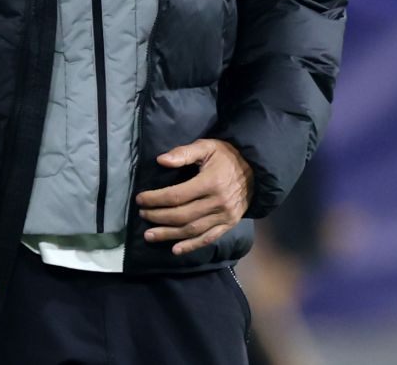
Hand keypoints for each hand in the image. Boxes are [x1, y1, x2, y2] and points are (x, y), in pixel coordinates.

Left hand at [136, 138, 253, 255]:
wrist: (256, 169)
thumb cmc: (226, 156)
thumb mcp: (206, 146)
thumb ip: (184, 153)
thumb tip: (161, 160)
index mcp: (210, 182)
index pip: (177, 195)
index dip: (156, 199)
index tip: (140, 199)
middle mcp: (218, 202)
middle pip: (182, 215)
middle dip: (158, 216)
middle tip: (142, 215)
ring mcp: (225, 216)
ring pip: (192, 230)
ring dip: (169, 234)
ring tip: (149, 235)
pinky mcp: (229, 224)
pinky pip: (208, 238)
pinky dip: (191, 246)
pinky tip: (175, 249)